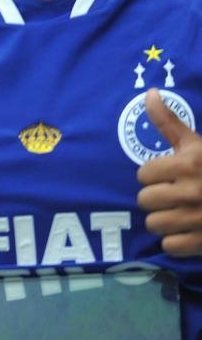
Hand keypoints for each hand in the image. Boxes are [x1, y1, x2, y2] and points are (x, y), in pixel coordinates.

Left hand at [137, 89, 201, 255]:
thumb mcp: (198, 144)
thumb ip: (169, 123)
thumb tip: (149, 93)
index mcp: (188, 164)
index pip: (142, 174)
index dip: (154, 176)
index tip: (170, 176)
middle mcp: (191, 191)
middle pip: (144, 200)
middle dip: (158, 198)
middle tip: (176, 196)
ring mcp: (198, 219)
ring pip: (154, 224)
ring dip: (165, 221)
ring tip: (182, 213)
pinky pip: (169, 246)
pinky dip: (177, 242)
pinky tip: (190, 231)